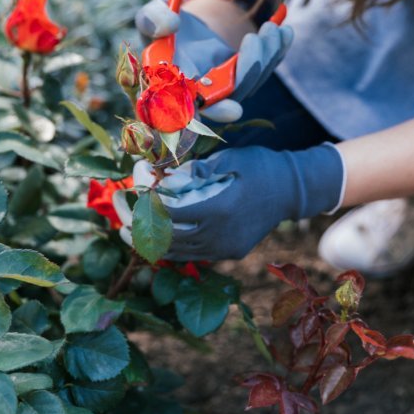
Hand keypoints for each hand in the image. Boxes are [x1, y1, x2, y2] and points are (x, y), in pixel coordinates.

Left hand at [130, 144, 344, 260]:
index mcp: (219, 209)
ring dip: (152, 241)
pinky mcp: (229, 253)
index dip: (149, 203)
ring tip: (130, 229)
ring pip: (178, 253)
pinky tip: (157, 235)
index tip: (137, 189)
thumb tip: (167, 179)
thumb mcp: (229, 158)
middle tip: (120, 218)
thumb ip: (197, 170)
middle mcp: (220, 235)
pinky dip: (172, 247)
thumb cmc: (260, 167)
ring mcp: (225, 248)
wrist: (292, 190)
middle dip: (140, 228)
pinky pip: (193, 255)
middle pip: (168, 239)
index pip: (171, 213)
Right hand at [134, 0, 293, 121]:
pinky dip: (277, 51)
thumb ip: (152, 20)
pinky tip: (284, 32)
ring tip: (270, 28)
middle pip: (230, 97)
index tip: (232, 109)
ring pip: (251, 82)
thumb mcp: (152, 17)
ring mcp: (225, 89)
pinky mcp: (243, 77)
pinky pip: (264, 70)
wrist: (183, 24)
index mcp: (174, 89)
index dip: (211, 113)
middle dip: (248, 71)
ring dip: (266, 56)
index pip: (192, 111)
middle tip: (253, 40)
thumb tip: (171, 25)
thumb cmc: (162, 26)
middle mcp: (201, 96)